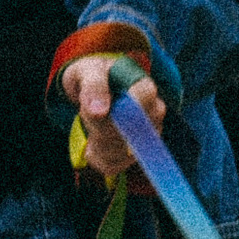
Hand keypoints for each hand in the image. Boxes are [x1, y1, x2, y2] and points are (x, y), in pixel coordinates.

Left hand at [59, 51, 166, 179]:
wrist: (92, 89)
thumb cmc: (92, 76)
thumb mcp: (88, 72)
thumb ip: (94, 86)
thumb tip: (99, 112)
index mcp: (144, 87)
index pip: (146, 98)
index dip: (124, 109)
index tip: (102, 110)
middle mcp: (152, 114)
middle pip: (131, 132)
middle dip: (101, 126)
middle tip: (87, 112)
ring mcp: (145, 137)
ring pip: (119, 153)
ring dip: (97, 141)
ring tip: (91, 123)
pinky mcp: (133, 155)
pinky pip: (113, 165)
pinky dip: (96, 157)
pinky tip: (92, 142)